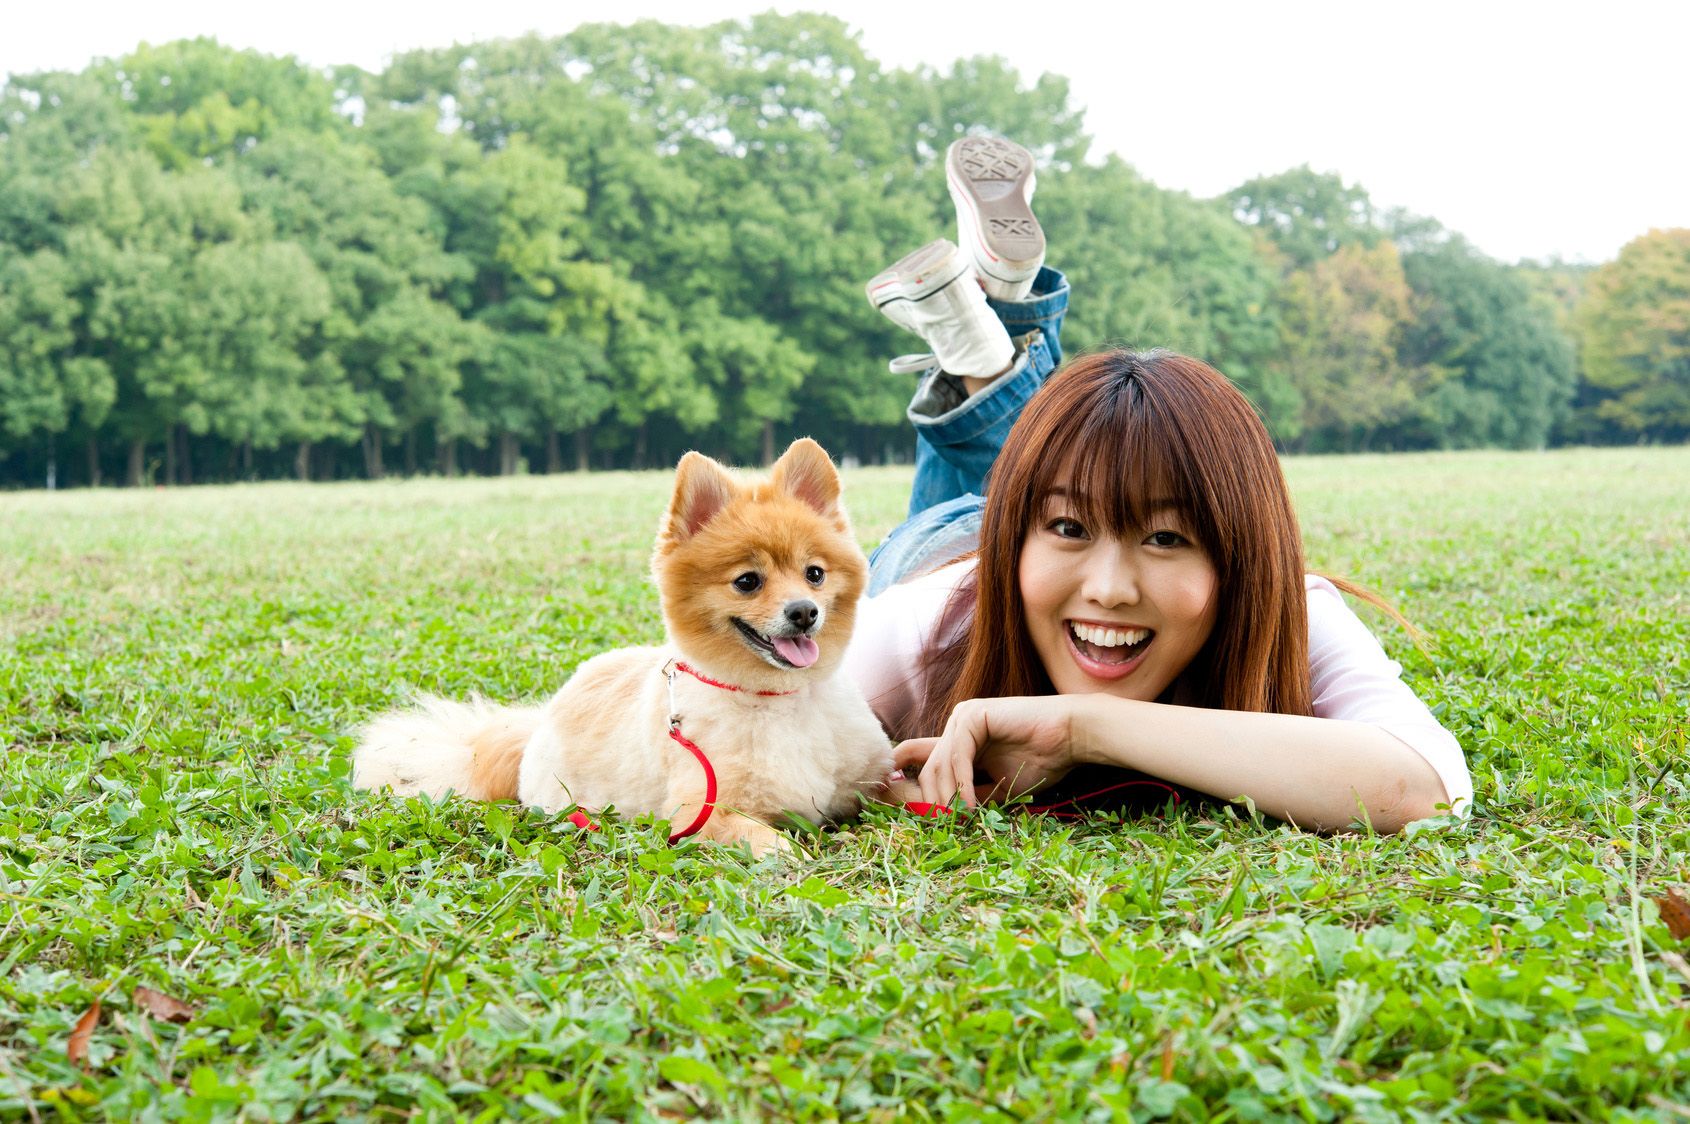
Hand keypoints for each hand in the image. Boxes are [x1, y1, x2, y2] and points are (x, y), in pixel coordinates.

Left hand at [892, 696, 1080, 809]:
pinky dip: (961, 784)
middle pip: (927, 767)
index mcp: (960, 740)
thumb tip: (941, 815)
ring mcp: (962, 717)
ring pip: (939, 764)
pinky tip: (968, 804)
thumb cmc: (1042, 760)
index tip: (894, 803)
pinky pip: (957, 756)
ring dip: (947, 797)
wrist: (1071, 737)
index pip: (919, 757)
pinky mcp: (972, 715)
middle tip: (941, 826)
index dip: (903, 777)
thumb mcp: (998, 787)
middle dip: (930, 801)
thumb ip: (969, 796)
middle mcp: (957, 725)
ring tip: (960, 819)